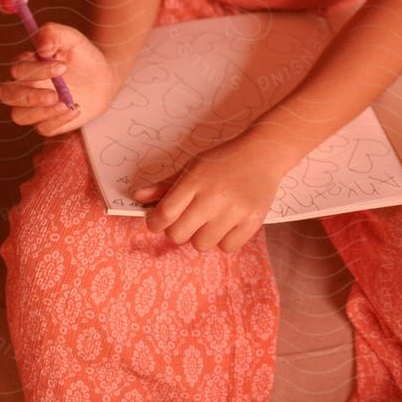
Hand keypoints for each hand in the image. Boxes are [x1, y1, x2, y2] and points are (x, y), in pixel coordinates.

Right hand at [0, 23, 115, 137]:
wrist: (105, 77)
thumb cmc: (84, 56)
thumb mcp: (72, 39)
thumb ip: (53, 34)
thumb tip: (40, 47)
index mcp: (26, 65)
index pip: (17, 69)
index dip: (36, 70)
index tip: (62, 67)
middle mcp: (24, 87)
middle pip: (8, 95)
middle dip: (29, 96)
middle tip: (54, 95)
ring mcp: (33, 107)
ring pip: (20, 116)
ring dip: (42, 111)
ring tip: (67, 103)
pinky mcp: (46, 123)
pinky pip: (43, 128)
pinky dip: (58, 120)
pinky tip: (76, 109)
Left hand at [132, 133, 297, 253]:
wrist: (263, 153)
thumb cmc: (223, 160)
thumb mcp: (192, 166)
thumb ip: (166, 185)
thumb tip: (138, 197)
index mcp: (195, 180)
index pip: (164, 214)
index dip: (155, 222)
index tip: (158, 220)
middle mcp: (214, 196)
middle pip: (178, 235)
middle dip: (178, 230)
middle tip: (187, 219)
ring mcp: (235, 211)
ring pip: (201, 245)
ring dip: (201, 236)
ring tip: (210, 220)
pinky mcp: (252, 221)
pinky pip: (227, 248)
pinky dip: (224, 240)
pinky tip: (227, 224)